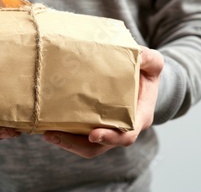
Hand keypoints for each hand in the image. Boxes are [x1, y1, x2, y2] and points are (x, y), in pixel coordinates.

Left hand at [43, 46, 163, 157]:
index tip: (93, 134)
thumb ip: (148, 59)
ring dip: (66, 142)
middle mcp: (122, 129)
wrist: (141, 77)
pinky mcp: (94, 124)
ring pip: (86, 146)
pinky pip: (79, 136)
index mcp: (139, 118)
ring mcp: (106, 129)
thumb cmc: (146, 71)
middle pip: (99, 146)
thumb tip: (138, 54)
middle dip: (76, 145)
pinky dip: (65, 133)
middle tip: (54, 135)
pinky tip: (48, 125)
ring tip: (47, 133)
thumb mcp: (153, 63)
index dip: (110, 137)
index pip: (126, 135)